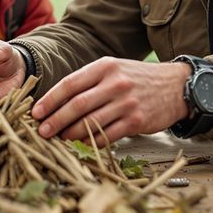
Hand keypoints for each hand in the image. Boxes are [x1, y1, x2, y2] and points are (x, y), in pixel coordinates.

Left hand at [32, 58, 190, 143]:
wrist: (176, 86)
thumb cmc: (138, 79)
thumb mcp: (114, 69)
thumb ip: (88, 81)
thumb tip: (57, 101)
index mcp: (105, 67)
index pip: (70, 84)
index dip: (50, 100)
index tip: (36, 112)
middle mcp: (115, 83)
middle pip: (77, 105)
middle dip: (55, 120)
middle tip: (42, 131)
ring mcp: (126, 103)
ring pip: (90, 122)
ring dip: (71, 133)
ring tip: (59, 139)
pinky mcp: (136, 121)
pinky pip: (107, 135)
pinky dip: (91, 142)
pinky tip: (81, 145)